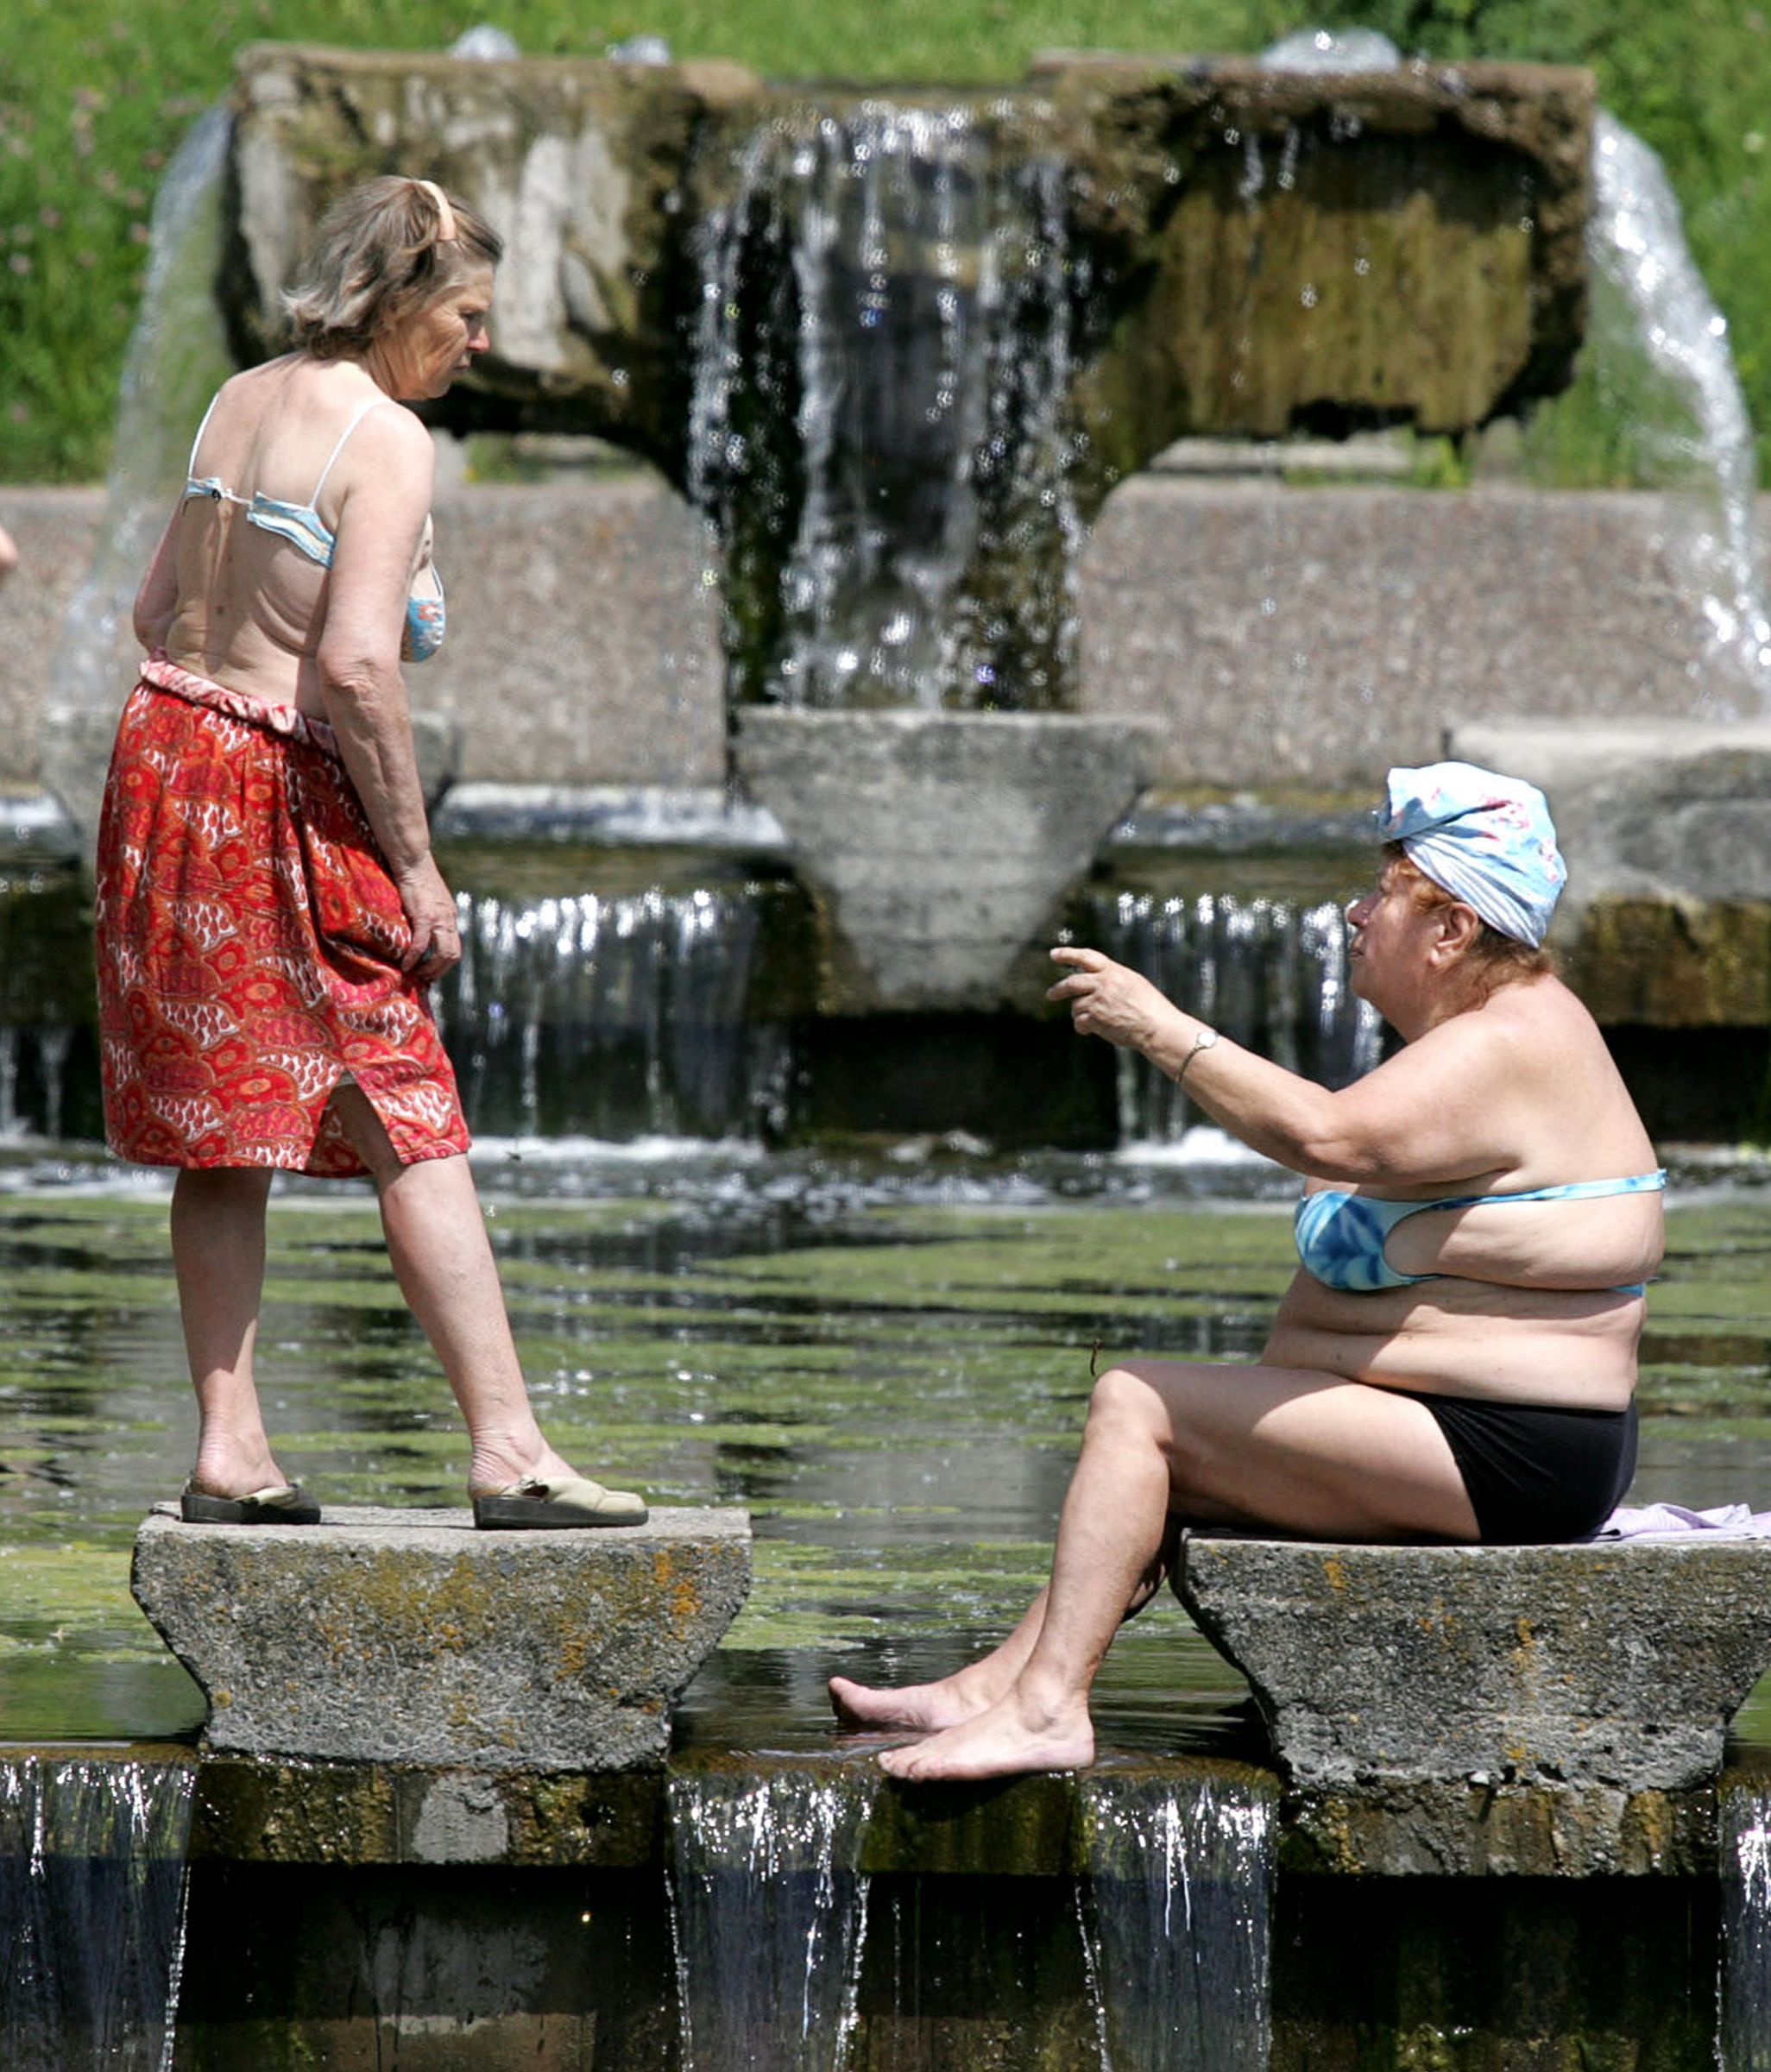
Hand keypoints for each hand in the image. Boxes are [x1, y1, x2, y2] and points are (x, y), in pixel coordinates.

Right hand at [394, 855, 461, 977]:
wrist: (413, 862)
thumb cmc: (416, 878)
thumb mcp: (429, 899)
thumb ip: (431, 914)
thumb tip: (422, 928)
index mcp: (450, 916)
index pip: (455, 946)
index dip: (445, 963)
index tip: (432, 971)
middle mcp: (449, 919)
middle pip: (453, 954)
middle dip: (439, 971)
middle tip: (424, 978)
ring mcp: (439, 918)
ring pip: (443, 953)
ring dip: (430, 969)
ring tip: (416, 974)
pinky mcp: (424, 916)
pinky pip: (422, 943)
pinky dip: (415, 957)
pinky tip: (406, 964)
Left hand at [1048, 945, 1173, 1052]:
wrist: (1156, 1026)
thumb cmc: (1149, 1006)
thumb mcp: (1133, 982)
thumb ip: (1112, 977)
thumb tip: (1094, 977)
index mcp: (1113, 971)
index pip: (1087, 957)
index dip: (1069, 954)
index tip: (1054, 954)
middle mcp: (1103, 983)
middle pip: (1072, 982)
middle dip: (1058, 989)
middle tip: (1051, 994)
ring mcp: (1098, 1001)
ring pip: (1075, 1005)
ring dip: (1080, 1013)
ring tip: (1094, 1020)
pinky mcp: (1095, 1019)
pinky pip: (1079, 1022)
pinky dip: (1082, 1027)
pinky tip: (1091, 1030)